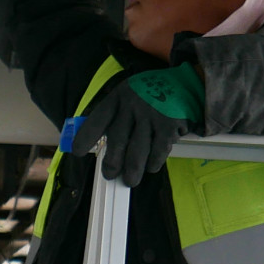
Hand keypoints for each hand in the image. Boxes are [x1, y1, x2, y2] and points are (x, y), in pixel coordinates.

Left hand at [67, 67, 201, 185]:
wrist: (185, 83)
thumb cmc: (152, 93)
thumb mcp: (129, 94)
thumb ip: (114, 114)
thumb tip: (96, 140)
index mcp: (119, 97)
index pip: (97, 119)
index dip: (86, 137)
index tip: (78, 152)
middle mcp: (133, 105)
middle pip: (117, 141)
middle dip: (112, 163)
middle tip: (109, 174)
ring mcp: (152, 115)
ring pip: (137, 152)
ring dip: (132, 170)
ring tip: (130, 180)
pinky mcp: (169, 126)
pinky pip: (158, 152)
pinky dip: (154, 163)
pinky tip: (151, 166)